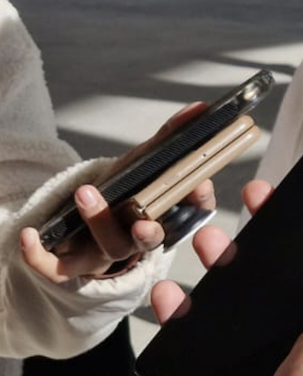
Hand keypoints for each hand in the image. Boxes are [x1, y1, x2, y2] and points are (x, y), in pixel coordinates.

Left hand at [20, 104, 216, 281]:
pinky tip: (30, 236)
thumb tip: (198, 108)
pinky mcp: (74, 264)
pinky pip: (58, 268)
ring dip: (99, 222)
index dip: (199, 202)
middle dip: (149, 231)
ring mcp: (108, 251)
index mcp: (164, 215)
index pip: (192, 212)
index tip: (200, 186)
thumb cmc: (123, 193)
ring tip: (85, 193)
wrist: (84, 231)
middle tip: (143, 219)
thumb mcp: (143, 163)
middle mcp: (140, 236)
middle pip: (150, 238)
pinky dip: (41, 256)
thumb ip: (168, 138)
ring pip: (111, 247)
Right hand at [151, 180, 302, 375]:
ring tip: (207, 244)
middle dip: (262, 236)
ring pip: (241, 293)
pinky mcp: (230, 372)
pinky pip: (203, 331)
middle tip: (244, 207)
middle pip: (284, 271)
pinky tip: (173, 294)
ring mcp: (270, 353)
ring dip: (221, 263)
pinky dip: (184, 310)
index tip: (296, 197)